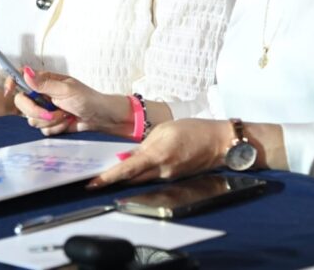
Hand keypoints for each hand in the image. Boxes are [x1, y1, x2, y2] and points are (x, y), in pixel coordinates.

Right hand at [13, 67, 128, 135]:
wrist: (100, 118)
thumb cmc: (87, 99)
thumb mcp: (66, 89)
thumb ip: (44, 84)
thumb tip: (25, 71)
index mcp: (44, 81)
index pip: (20, 78)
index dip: (11, 83)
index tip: (10, 90)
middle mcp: (41, 95)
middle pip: (21, 103)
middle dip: (36, 111)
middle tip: (52, 112)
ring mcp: (44, 110)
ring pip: (32, 119)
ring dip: (51, 120)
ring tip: (66, 115)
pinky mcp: (50, 124)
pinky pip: (42, 130)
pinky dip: (56, 128)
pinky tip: (67, 122)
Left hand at [88, 119, 228, 187]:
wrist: (219, 142)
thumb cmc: (194, 130)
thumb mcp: (163, 130)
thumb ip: (143, 145)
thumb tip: (126, 156)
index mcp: (157, 155)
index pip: (127, 170)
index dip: (108, 177)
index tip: (94, 183)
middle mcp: (162, 170)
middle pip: (131, 179)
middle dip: (114, 179)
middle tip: (97, 177)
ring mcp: (169, 177)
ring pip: (141, 180)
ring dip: (127, 177)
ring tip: (113, 171)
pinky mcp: (174, 178)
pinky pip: (153, 178)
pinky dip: (142, 174)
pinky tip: (137, 167)